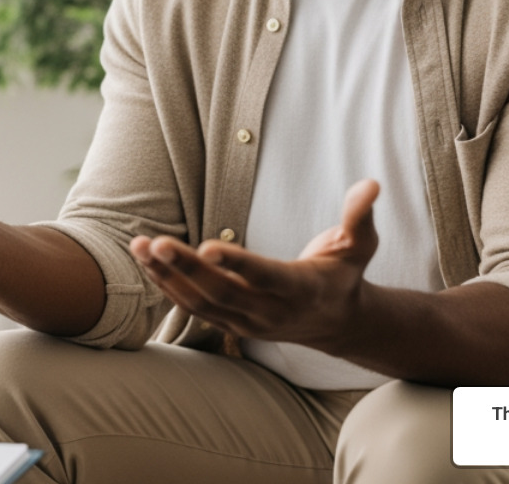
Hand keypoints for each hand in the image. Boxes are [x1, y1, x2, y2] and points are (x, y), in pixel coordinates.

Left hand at [129, 178, 379, 347]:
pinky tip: (146, 263)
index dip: (238, 265)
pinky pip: (195, 309)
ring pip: (201, 303)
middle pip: (222, 292)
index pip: (266, 277)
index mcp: (302, 289)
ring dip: (167, 276)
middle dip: (185, 268)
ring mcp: (249, 323)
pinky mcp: (232, 325)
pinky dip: (169, 287)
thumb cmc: (345, 273)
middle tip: (153, 242)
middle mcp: (271, 311)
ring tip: (138, 247)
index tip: (208, 247)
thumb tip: (371, 184)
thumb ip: (359, 216)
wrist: (338, 323)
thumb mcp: (360, 246)